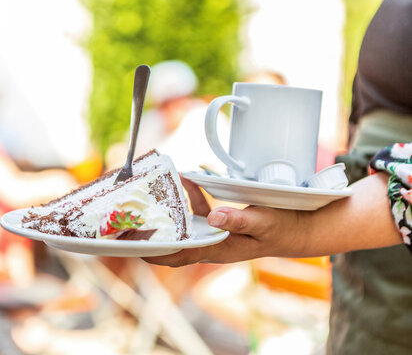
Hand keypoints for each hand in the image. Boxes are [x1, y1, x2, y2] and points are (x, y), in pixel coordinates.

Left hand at [143, 178, 308, 266]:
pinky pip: (200, 210)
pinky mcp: (224, 223)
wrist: (303, 228)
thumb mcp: (265, 223)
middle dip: (152, 232)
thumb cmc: (284, 229)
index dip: (152, 252)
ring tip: (152, 193)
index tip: (129, 244)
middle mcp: (213, 244)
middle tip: (130, 216)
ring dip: (169, 211)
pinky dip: (191, 196)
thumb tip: (213, 217)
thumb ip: (240, 221)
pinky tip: (190, 178)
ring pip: (184, 225)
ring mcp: (217, 233)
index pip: (177, 255)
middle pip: (173, 242)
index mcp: (219, 249)